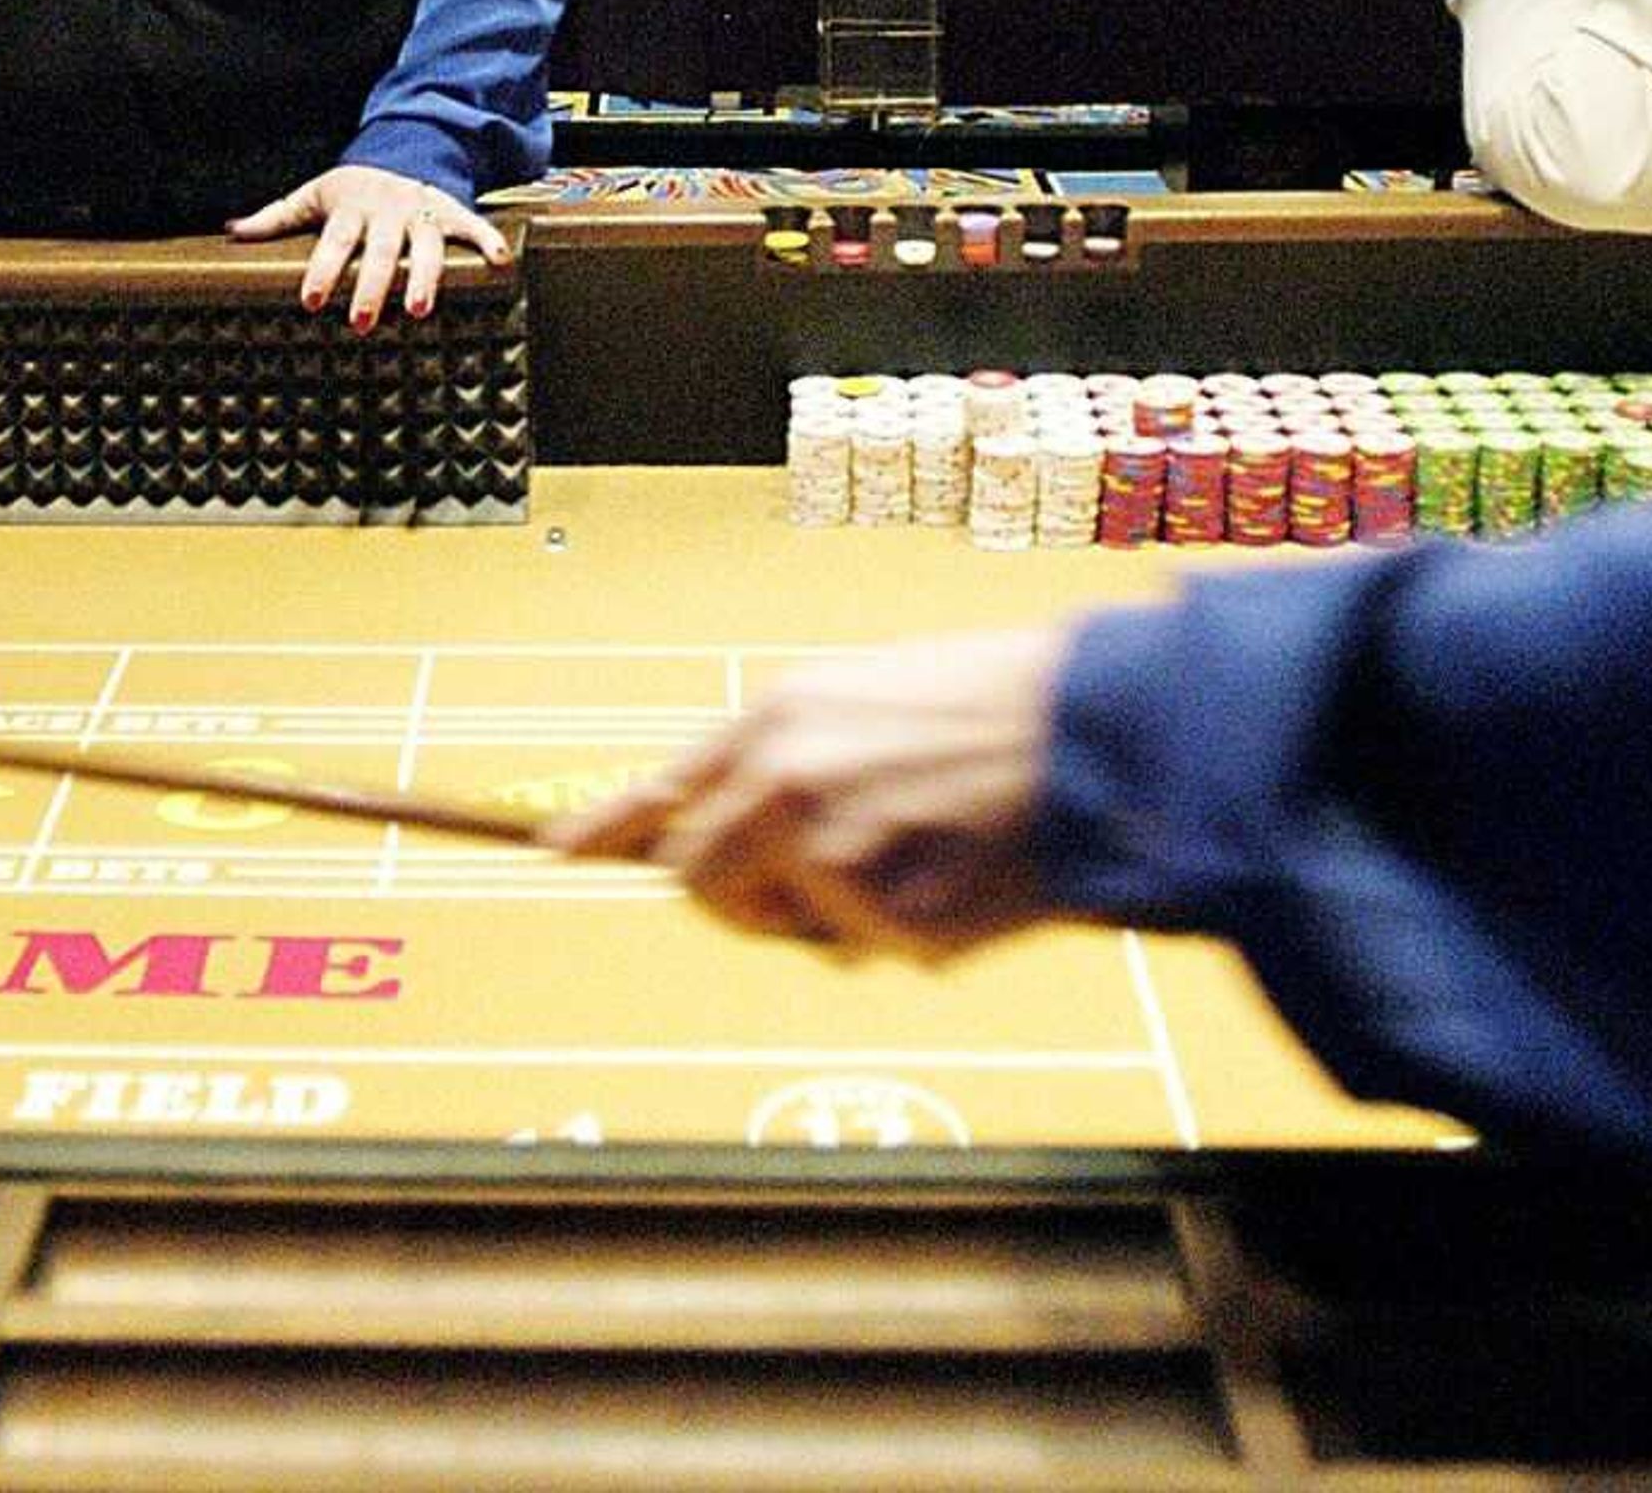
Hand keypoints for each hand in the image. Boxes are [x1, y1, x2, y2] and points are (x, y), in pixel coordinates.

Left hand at [226, 162, 507, 330]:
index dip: (324, 270)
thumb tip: (232, 231)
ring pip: (426, 244)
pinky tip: (499, 264)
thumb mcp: (312, 196)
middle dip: (372, 286)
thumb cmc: (351, 189)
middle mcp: (388, 208)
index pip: (335, 240)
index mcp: (351, 205)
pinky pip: (474, 225)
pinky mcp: (452, 211)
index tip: (311, 301)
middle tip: (359, 323)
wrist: (402, 152)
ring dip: (424, 277)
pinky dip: (488, 241)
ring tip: (418, 312)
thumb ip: (276, 217)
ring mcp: (422, 209)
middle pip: (380, 250)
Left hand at [546, 628, 1075, 959]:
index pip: (665, 786)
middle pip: (700, 882)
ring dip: (843, 918)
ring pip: (793, 925)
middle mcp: (782, 781)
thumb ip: (795, 756)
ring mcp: (827, 852)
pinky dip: (923, 935)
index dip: (605, 826)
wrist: (1098, 734)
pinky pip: (877, 951)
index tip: (554, 851)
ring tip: (932, 854)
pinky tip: (972, 878)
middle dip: (742, 905)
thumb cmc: (1001, 711)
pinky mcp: (882, 916)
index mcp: (778, 720)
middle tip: (811, 897)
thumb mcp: (872, 700)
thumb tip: (739, 827)